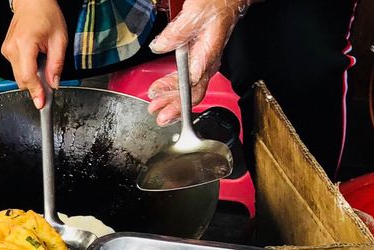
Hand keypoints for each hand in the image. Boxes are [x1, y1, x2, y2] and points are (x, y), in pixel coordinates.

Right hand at [1, 0, 67, 108]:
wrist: (32, 2)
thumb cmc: (46, 14)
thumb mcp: (59, 38)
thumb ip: (57, 64)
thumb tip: (54, 83)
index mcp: (25, 44)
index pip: (28, 76)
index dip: (36, 92)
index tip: (41, 103)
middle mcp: (12, 49)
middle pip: (22, 80)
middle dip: (36, 86)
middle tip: (49, 84)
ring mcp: (7, 50)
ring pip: (19, 76)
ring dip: (32, 76)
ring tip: (43, 62)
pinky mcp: (6, 51)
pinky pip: (17, 68)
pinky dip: (27, 69)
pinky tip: (35, 58)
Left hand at [145, 0, 248, 124]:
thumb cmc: (217, 4)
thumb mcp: (193, 14)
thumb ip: (176, 33)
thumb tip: (159, 46)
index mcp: (208, 55)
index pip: (193, 84)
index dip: (176, 95)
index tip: (158, 96)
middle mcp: (208, 63)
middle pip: (192, 93)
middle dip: (174, 107)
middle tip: (158, 115)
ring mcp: (204, 63)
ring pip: (189, 89)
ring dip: (172, 100)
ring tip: (156, 107)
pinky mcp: (199, 60)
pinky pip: (187, 80)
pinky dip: (174, 88)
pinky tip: (162, 92)